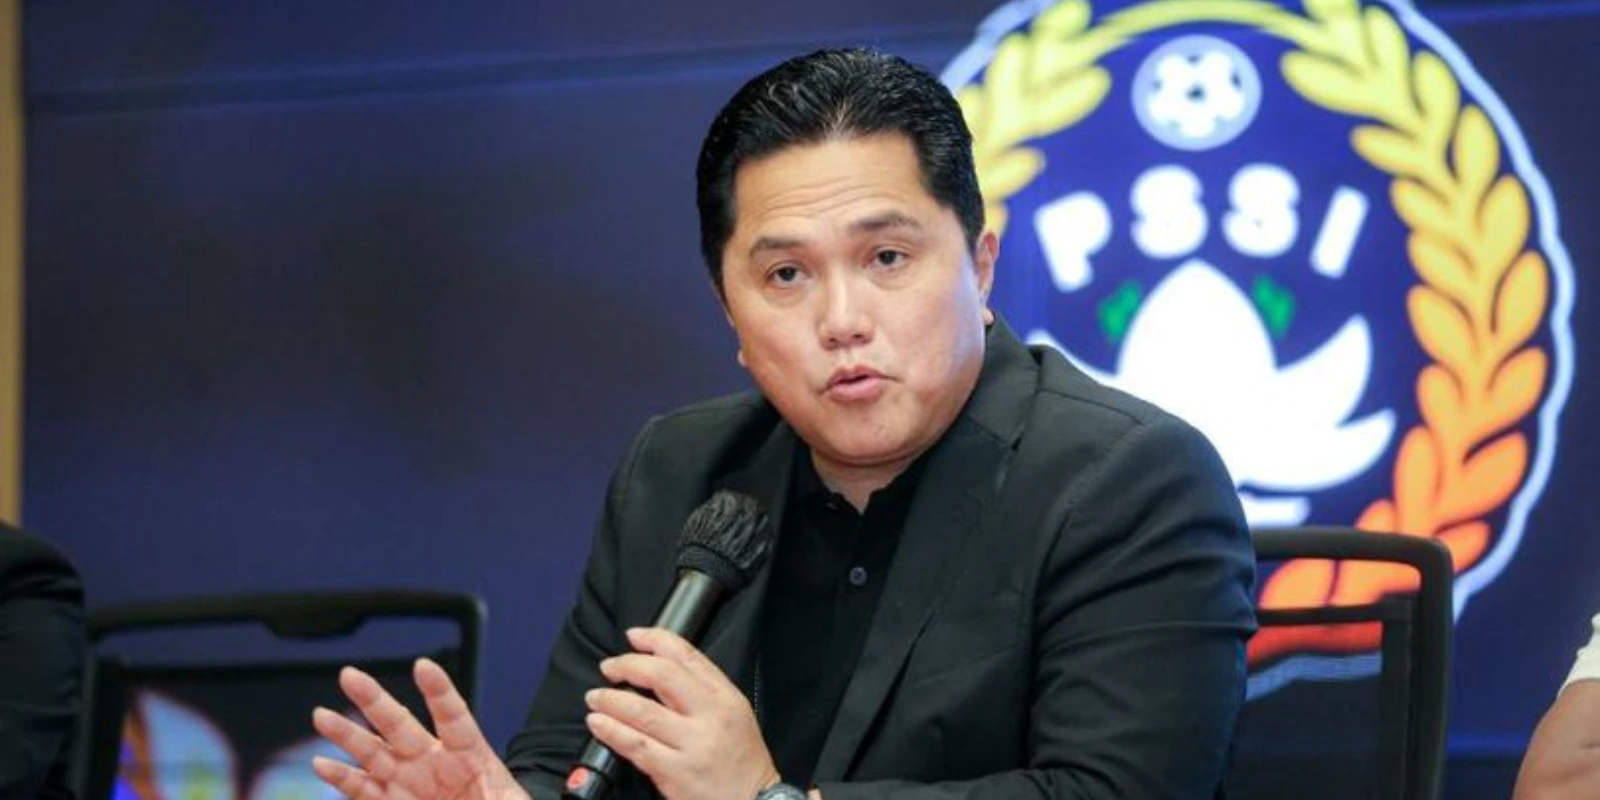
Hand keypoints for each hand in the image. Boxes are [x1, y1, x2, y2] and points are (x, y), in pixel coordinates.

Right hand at [312, 658, 529, 799]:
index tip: (423, 665)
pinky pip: (364, 789)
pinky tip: (324, 764)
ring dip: (347, 734)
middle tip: (349, 674)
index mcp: (469, 752)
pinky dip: (343, 778)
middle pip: (401, 724)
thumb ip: (502, 798)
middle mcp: (433, 760)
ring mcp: (409, 780)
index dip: (438, 690)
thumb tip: (492, 797)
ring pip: (374, 752)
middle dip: (375, 700)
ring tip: (322, 715)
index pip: (453, 715)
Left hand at [585, 627, 779, 799]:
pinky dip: (611, 731)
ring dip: (611, 700)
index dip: (656, 639)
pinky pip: (636, 746)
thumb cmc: (741, 760)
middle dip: (628, 666)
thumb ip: (702, 691)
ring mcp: (693, 745)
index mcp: (725, 697)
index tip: (633, 636)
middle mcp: (711, 716)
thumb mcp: (734, 714)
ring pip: (643, 711)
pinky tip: (599, 724)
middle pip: (662, 677)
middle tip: (609, 668)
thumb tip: (658, 668)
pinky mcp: (676, 772)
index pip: (688, 656)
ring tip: (595, 698)